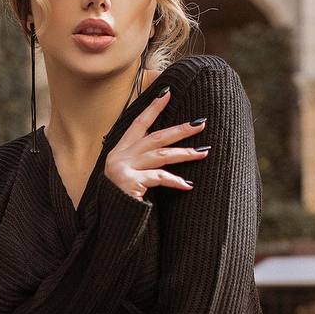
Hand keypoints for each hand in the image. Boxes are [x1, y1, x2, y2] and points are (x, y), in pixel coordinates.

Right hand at [103, 86, 209, 200]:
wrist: (111, 219)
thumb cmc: (122, 196)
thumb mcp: (128, 173)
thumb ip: (141, 159)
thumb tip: (167, 146)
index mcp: (120, 150)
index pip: (139, 123)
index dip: (153, 108)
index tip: (168, 94)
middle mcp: (120, 156)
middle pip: (156, 137)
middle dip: (180, 130)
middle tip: (201, 123)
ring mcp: (124, 168)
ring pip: (161, 155)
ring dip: (184, 153)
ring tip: (203, 152)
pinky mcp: (130, 182)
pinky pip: (158, 177)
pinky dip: (174, 180)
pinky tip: (188, 185)